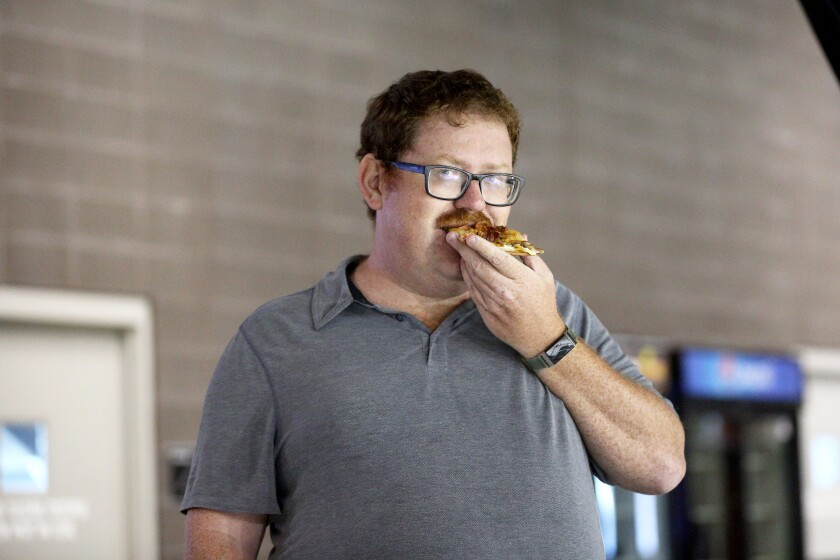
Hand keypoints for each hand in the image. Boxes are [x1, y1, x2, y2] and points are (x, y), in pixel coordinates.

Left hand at [446, 231, 565, 356]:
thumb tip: (519, 235)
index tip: (470, 235)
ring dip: (464, 261)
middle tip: (452, 236)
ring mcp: (494, 304)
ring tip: (457, 246)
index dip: (482, 246)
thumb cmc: (543, 303)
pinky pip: (473, 291)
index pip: (498, 259)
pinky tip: (464, 265)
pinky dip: (467, 276)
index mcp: (522, 280)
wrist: (539, 337)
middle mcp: (506, 292)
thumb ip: (529, 255)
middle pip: (480, 266)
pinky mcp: (487, 313)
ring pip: (474, 278)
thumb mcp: (545, 277)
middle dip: (464, 249)